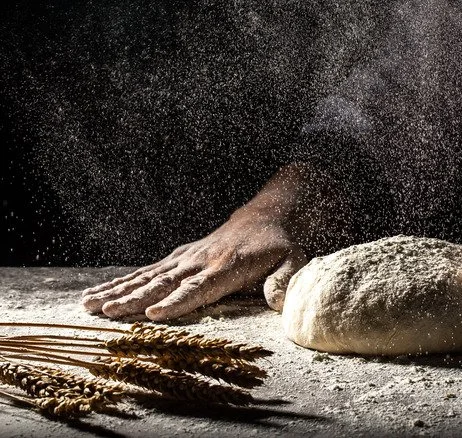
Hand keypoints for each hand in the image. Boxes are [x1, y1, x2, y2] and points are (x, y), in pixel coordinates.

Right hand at [81, 217, 307, 319]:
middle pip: (164, 283)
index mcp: (227, 266)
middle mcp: (201, 261)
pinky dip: (121, 282)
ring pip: (148, 276)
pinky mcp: (178, 257)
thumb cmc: (280, 245)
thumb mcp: (293, 260)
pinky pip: (146, 271)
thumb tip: (280, 303)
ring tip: (89, 305)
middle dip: (134, 300)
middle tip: (107, 313)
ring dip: (118, 291)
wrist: (265, 216)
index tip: (154, 314)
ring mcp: (186, 258)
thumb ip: (285, 280)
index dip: (177, 301)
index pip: (199, 287)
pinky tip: (98, 294)